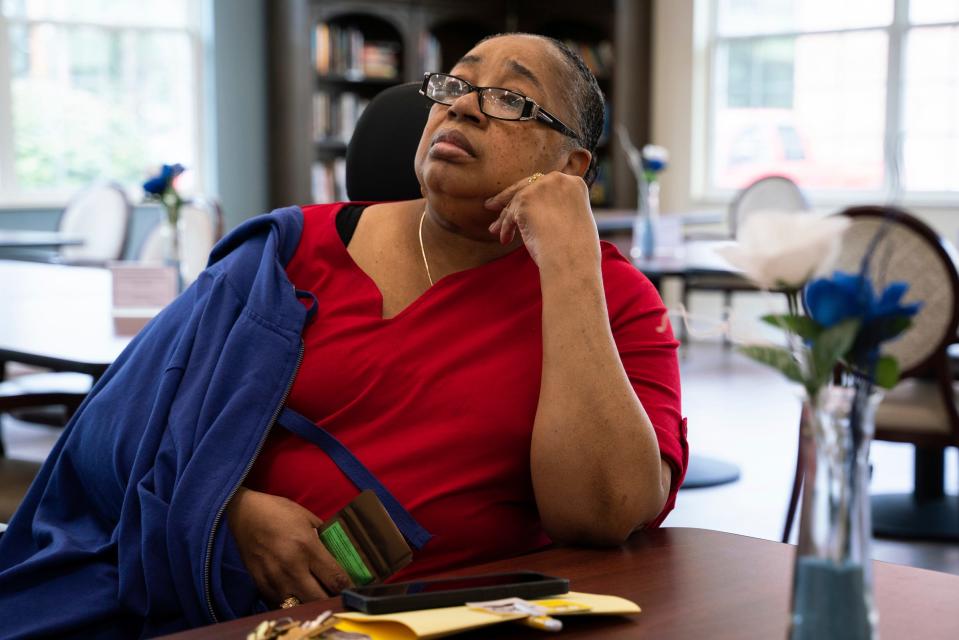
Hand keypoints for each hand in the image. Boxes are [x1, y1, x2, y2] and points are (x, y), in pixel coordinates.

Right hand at [226, 487, 351, 606]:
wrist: (244, 513)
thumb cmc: (278, 511)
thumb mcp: (308, 517)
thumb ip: (324, 536)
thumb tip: (339, 551)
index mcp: (307, 546)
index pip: (335, 578)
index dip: (348, 586)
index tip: (353, 588)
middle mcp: (292, 566)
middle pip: (319, 598)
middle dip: (332, 599)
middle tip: (337, 594)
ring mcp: (275, 579)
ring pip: (300, 605)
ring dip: (311, 602)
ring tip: (317, 595)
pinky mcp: (261, 584)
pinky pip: (281, 603)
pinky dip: (292, 602)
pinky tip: (297, 593)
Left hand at [484, 171, 599, 273]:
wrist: (572, 258)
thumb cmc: (578, 250)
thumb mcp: (576, 219)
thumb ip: (561, 208)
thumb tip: (545, 214)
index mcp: (575, 183)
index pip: (546, 185)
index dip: (532, 194)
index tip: (522, 201)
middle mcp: (558, 180)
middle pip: (526, 186)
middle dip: (508, 197)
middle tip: (493, 205)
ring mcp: (540, 188)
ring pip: (516, 201)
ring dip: (504, 218)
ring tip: (494, 229)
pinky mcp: (524, 201)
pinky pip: (510, 215)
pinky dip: (506, 228)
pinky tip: (505, 240)